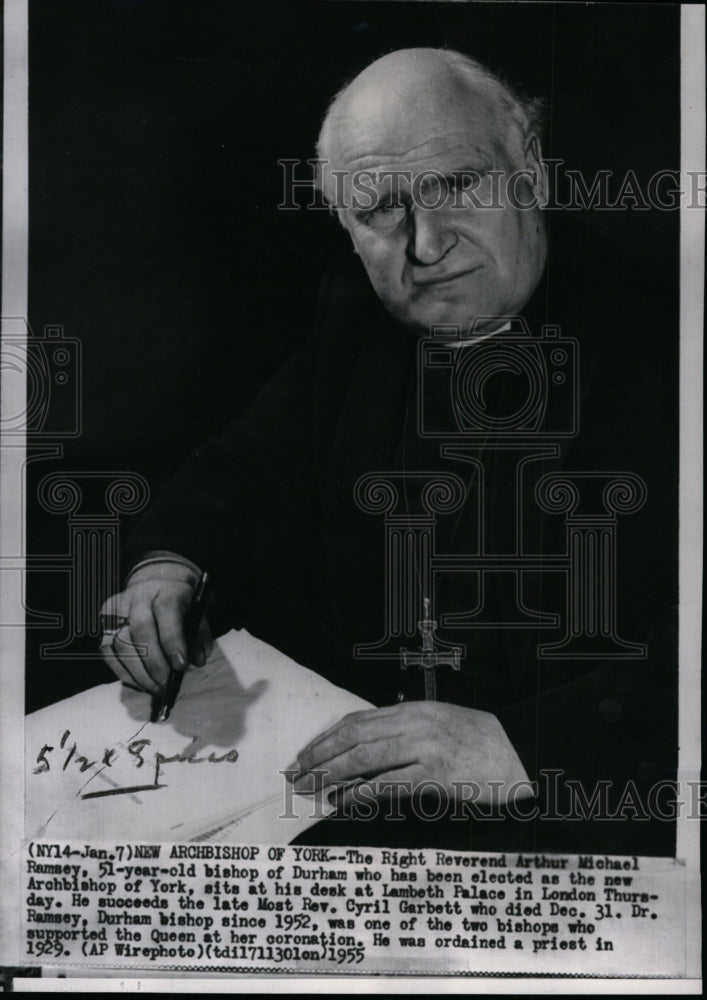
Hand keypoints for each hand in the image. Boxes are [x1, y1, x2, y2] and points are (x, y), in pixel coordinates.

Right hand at [99, 559, 211, 694]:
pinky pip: (108, 651)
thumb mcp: (197, 615)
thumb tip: (197, 661)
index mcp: (166, 590)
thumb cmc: (180, 606)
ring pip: (121, 643)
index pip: (166, 610)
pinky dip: (124, 671)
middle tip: (166, 684)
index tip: (181, 666)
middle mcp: (139, 595)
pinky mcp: (104, 621)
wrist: (157, 585)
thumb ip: (200, 637)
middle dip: (154, 662)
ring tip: (155, 687)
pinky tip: (140, 682)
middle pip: (140, 629)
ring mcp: (118, 607)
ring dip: (138, 672)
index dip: (173, 640)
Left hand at [293, 701, 531, 808]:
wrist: (525, 754)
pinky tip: (342, 801)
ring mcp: (426, 747)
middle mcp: (416, 723)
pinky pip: (388, 783)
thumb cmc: (485, 745)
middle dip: (318, 755)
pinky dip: (360, 792)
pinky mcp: (436, 775)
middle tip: (295, 773)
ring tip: (309, 787)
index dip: (326, 738)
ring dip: (329, 773)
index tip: (306, 753)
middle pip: (353, 736)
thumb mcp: (443, 726)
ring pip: (363, 756)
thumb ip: (408, 733)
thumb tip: (367, 753)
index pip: (358, 721)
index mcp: (415, 710)